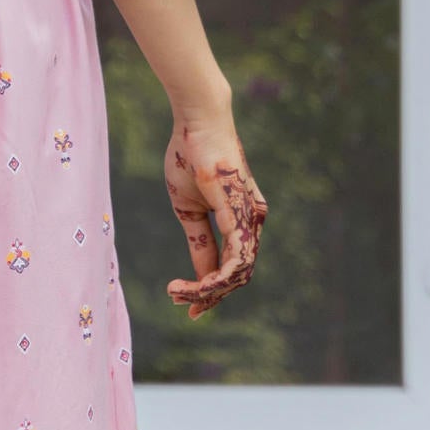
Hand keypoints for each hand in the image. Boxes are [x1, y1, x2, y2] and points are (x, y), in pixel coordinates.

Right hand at [164, 118, 265, 317]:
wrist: (197, 123)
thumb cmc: (190, 157)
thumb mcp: (187, 209)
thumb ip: (198, 240)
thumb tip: (201, 274)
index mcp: (240, 220)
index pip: (231, 266)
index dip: (209, 290)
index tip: (185, 306)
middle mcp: (251, 223)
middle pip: (237, 276)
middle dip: (209, 297)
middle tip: (182, 306)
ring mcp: (250, 219)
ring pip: (237, 274)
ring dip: (207, 291)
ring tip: (177, 293)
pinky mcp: (241, 215)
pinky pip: (236, 260)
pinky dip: (215, 280)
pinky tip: (195, 286)